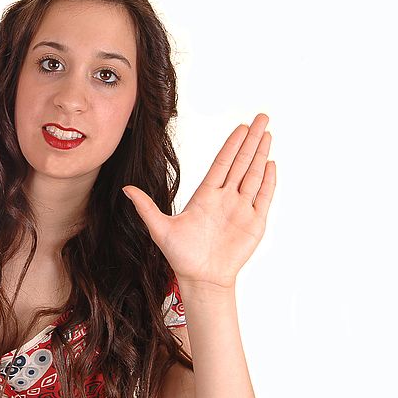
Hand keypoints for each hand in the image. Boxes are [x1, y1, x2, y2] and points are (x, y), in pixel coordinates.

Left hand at [122, 113, 276, 288]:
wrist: (201, 279)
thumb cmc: (181, 256)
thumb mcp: (160, 229)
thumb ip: (146, 207)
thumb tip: (126, 188)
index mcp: (205, 196)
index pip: (222, 164)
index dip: (232, 145)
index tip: (240, 127)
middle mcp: (225, 198)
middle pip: (241, 163)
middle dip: (251, 140)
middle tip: (262, 117)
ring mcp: (241, 209)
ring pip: (254, 175)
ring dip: (261, 154)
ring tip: (268, 134)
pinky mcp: (254, 223)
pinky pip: (264, 197)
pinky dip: (269, 181)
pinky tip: (271, 164)